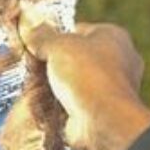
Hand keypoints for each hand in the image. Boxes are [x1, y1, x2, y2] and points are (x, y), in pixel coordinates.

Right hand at [15, 2, 149, 149]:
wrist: (104, 121)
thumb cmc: (88, 74)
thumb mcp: (59, 46)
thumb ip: (43, 36)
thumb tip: (30, 28)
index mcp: (114, 37)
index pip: (79, 30)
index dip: (56, 36)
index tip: (36, 43)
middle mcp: (119, 61)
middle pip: (76, 57)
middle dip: (53, 64)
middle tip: (33, 67)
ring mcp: (111, 88)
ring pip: (74, 82)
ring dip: (54, 86)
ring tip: (36, 88)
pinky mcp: (102, 111)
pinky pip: (75, 104)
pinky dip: (60, 106)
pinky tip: (45, 107)